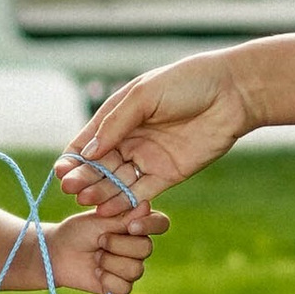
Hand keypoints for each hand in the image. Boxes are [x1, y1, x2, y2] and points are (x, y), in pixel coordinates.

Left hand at [46, 203, 168, 293]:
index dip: (151, 226)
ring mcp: (131, 267)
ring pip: (136, 270)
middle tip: (99, 240)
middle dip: (117, 244)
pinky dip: (107, 279)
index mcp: (138, 225)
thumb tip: (146, 205)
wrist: (58, 252)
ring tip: (96, 256)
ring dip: (109, 262)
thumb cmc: (79, 231)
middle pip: (146, 248)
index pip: (160, 224)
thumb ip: (125, 217)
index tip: (131, 227)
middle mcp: (139, 246)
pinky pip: (125, 288)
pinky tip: (96, 272)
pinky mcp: (121, 286)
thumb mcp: (100, 219)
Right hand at [65, 54, 254, 204]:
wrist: (232, 93)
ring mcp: (148, 158)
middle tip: (71, 190)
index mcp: (119, 116)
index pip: (87, 142)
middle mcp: (130, 139)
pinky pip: (142, 192)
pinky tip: (111, 211)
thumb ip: (115, 124)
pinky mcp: (168, 174)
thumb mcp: (144, 95)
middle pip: (99, 166)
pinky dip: (126, 202)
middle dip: (84, 178)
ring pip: (117, 181)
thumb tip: (86, 153)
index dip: (73, 158)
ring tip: (87, 202)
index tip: (62, 171)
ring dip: (101, 193)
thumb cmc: (187, 83)